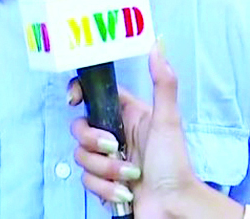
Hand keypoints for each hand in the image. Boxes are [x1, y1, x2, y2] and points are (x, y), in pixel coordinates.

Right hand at [70, 43, 197, 215]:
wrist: (175, 209)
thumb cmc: (173, 163)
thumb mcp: (167, 120)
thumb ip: (163, 83)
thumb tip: (157, 46)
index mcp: (127, 114)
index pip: (93, 94)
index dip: (79, 93)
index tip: (74, 100)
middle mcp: (114, 134)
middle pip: (80, 127)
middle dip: (93, 142)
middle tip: (114, 149)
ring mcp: (106, 160)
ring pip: (81, 156)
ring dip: (105, 170)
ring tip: (130, 178)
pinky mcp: (102, 183)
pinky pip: (86, 180)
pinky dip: (105, 189)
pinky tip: (125, 194)